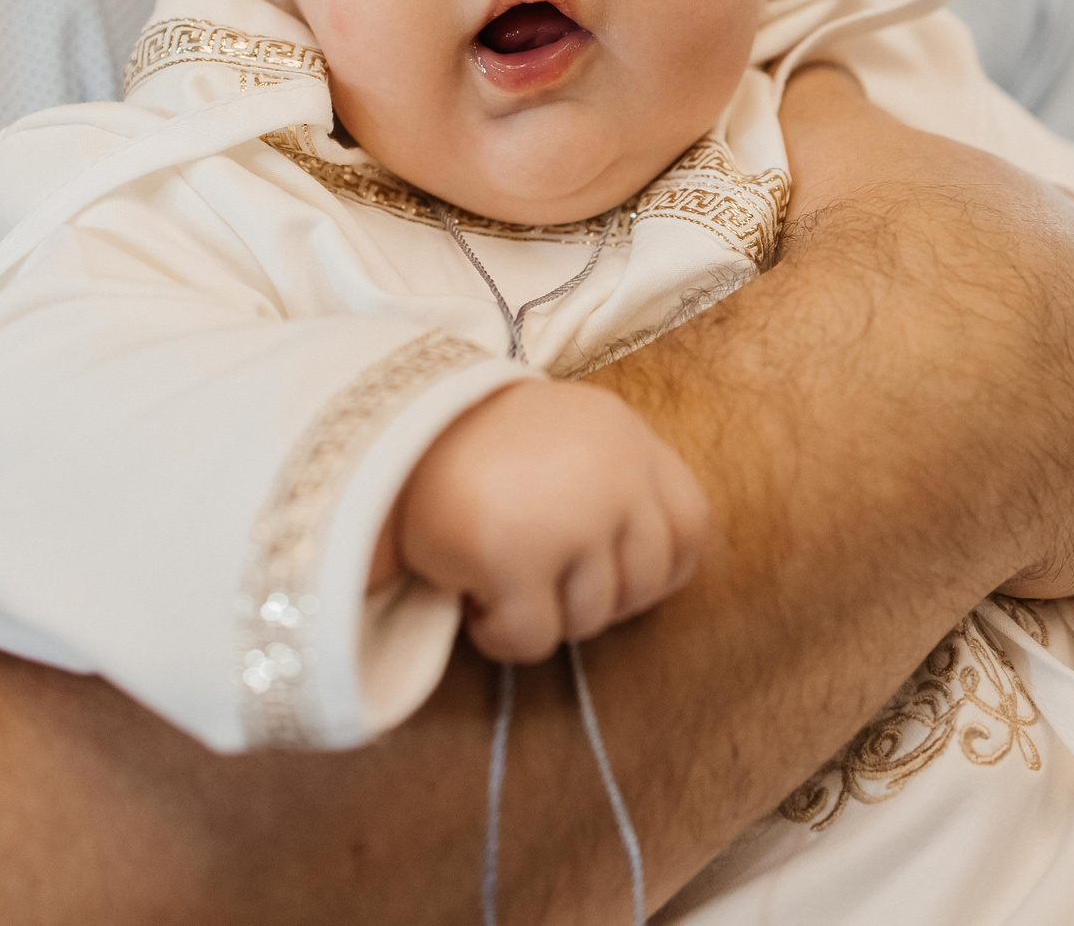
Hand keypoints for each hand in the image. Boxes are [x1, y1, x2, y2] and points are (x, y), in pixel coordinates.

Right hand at [390, 381, 713, 663]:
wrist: (383, 433)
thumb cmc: (477, 447)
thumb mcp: (570, 440)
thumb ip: (617, 486)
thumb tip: (653, 578)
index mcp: (628, 441)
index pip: (691, 530)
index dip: (656, 571)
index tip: (608, 577)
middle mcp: (613, 476)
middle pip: (644, 583)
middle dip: (592, 599)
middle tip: (536, 578)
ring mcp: (569, 517)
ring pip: (591, 619)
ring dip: (541, 615)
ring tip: (496, 574)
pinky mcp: (516, 557)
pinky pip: (534, 639)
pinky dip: (500, 633)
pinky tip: (471, 597)